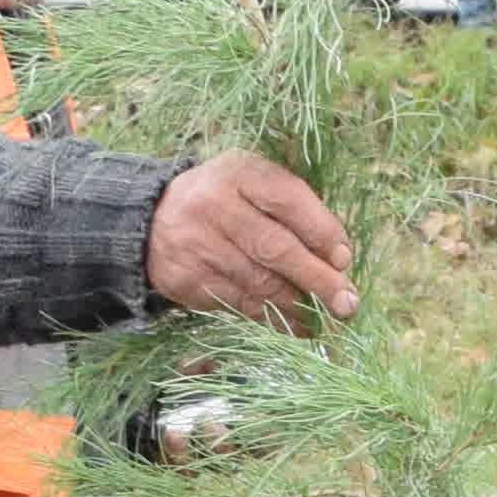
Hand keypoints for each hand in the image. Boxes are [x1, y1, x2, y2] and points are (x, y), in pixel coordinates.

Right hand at [145, 153, 356, 322]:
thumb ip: (293, 208)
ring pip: (259, 282)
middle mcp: (215, 205)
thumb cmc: (224, 202)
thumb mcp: (251, 184)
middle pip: (275, 247)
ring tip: (324, 318)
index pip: (287, 199)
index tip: (343, 259)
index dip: (321, 230)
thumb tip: (338, 257)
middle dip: (317, 279)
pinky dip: (272, 317)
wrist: (151, 222)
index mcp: (239, 172)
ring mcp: (198, 244)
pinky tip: (293, 324)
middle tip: (346, 303)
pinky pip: (239, 303)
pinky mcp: (189, 279)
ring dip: (297, 305)